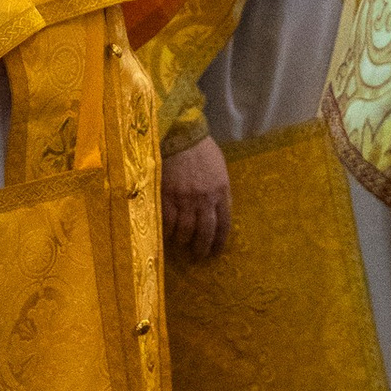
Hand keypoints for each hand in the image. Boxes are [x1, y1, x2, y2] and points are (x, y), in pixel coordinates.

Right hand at [161, 135, 231, 261]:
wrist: (179, 134)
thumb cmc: (201, 149)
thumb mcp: (219, 169)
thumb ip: (219, 190)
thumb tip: (218, 209)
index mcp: (221, 191)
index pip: (224, 224)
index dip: (219, 241)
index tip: (215, 251)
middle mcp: (205, 199)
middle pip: (205, 232)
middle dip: (202, 247)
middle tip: (198, 255)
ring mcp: (184, 199)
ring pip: (185, 231)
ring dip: (183, 240)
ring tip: (181, 243)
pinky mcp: (166, 196)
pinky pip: (167, 222)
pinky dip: (168, 231)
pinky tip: (167, 233)